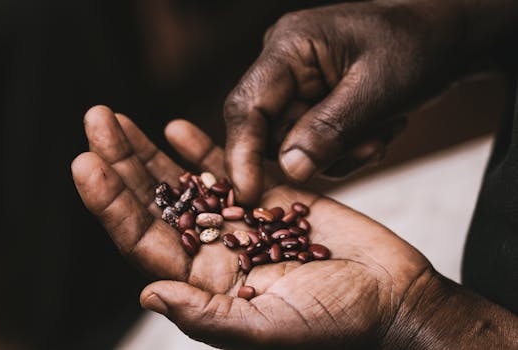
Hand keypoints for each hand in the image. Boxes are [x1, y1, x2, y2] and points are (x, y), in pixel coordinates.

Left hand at [72, 106, 434, 348]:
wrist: (392, 298)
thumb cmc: (339, 324)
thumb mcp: (271, 329)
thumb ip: (208, 315)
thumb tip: (147, 293)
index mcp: (208, 284)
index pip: (145, 241)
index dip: (112, 205)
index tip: (87, 163)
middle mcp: (217, 250)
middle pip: (157, 204)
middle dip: (123, 163)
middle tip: (96, 121)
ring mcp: (243, 221)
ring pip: (185, 182)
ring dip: (152, 151)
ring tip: (119, 119)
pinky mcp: (274, 198)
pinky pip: (231, 170)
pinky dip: (204, 149)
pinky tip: (178, 128)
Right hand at [224, 0, 470, 203]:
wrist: (444, 37)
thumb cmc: (416, 47)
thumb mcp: (378, 90)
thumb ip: (330, 130)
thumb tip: (289, 170)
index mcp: (289, 48)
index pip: (246, 106)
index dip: (242, 153)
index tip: (248, 195)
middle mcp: (284, 68)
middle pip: (271, 133)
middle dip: (317, 152)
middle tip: (370, 145)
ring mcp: (298, 87)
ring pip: (295, 146)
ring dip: (340, 152)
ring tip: (382, 130)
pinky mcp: (314, 105)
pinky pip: (315, 145)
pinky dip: (347, 149)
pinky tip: (380, 128)